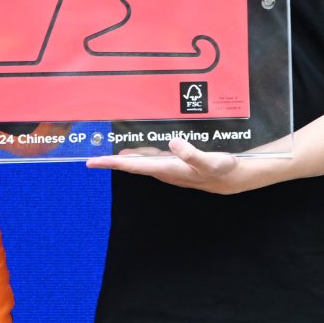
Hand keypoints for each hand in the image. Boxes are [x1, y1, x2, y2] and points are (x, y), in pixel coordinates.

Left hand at [85, 136, 248, 194]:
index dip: (111, 163)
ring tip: (107, 149)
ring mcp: (168, 167)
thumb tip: (173, 143)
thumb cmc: (220, 170)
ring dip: (125, 157)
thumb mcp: (209, 161)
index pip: (133, 166)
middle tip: (91, 156)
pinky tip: (137, 146)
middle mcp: (163, 169)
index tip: (91, 162)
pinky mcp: (174, 162)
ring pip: (141, 161)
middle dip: (112, 161)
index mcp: (167, 168)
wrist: (232, 178)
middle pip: (132, 164)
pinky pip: (151, 157)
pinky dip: (141, 152)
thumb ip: (191, 153)